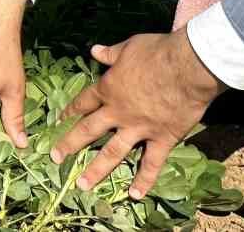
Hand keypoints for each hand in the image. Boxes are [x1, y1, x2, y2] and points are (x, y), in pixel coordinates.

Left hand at [50, 30, 225, 199]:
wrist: (188, 66)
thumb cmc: (157, 52)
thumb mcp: (129, 47)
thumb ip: (110, 54)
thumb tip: (94, 50)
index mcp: (108, 89)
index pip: (84, 102)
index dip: (70, 110)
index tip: (58, 120)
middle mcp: (118, 112)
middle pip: (89, 130)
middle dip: (70, 145)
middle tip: (55, 158)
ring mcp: (139, 128)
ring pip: (113, 153)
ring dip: (96, 170)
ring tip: (82, 186)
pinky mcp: (162, 138)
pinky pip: (151, 163)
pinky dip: (144, 180)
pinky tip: (134, 196)